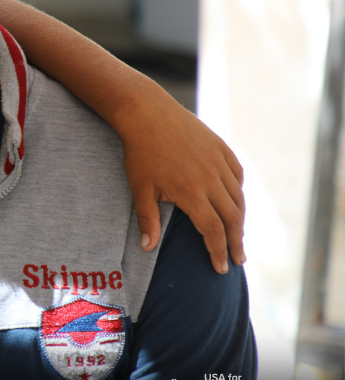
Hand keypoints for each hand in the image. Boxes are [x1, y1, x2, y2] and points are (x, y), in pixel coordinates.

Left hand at [119, 85, 244, 272]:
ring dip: (240, 219)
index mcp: (191, 192)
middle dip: (235, 242)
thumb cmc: (139, 152)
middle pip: (232, 218)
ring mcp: (219, 162)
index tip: (220, 268)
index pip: (213, 231)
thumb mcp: (140, 188)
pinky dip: (238, 192)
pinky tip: (235, 202)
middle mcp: (211, 179)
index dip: (218, 251)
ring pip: (238, 198)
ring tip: (238, 235)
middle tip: (237, 259)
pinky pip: (237, 175)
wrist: (146, 112)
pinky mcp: (221, 148)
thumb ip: (147, 219)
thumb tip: (147, 248)